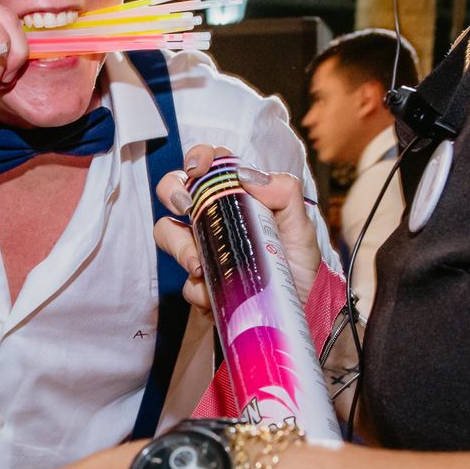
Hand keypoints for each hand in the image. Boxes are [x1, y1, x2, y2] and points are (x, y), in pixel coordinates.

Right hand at [154, 143, 321, 308]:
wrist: (302, 310)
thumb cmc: (299, 264)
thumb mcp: (302, 227)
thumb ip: (285, 193)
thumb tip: (247, 176)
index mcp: (237, 198)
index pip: (210, 165)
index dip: (198, 158)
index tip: (198, 168)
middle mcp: (213, 218)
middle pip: (174, 191)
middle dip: (173, 193)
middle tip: (187, 207)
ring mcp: (203, 250)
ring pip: (168, 233)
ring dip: (180, 247)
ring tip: (199, 267)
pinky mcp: (200, 283)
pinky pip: (186, 282)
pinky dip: (198, 289)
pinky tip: (214, 295)